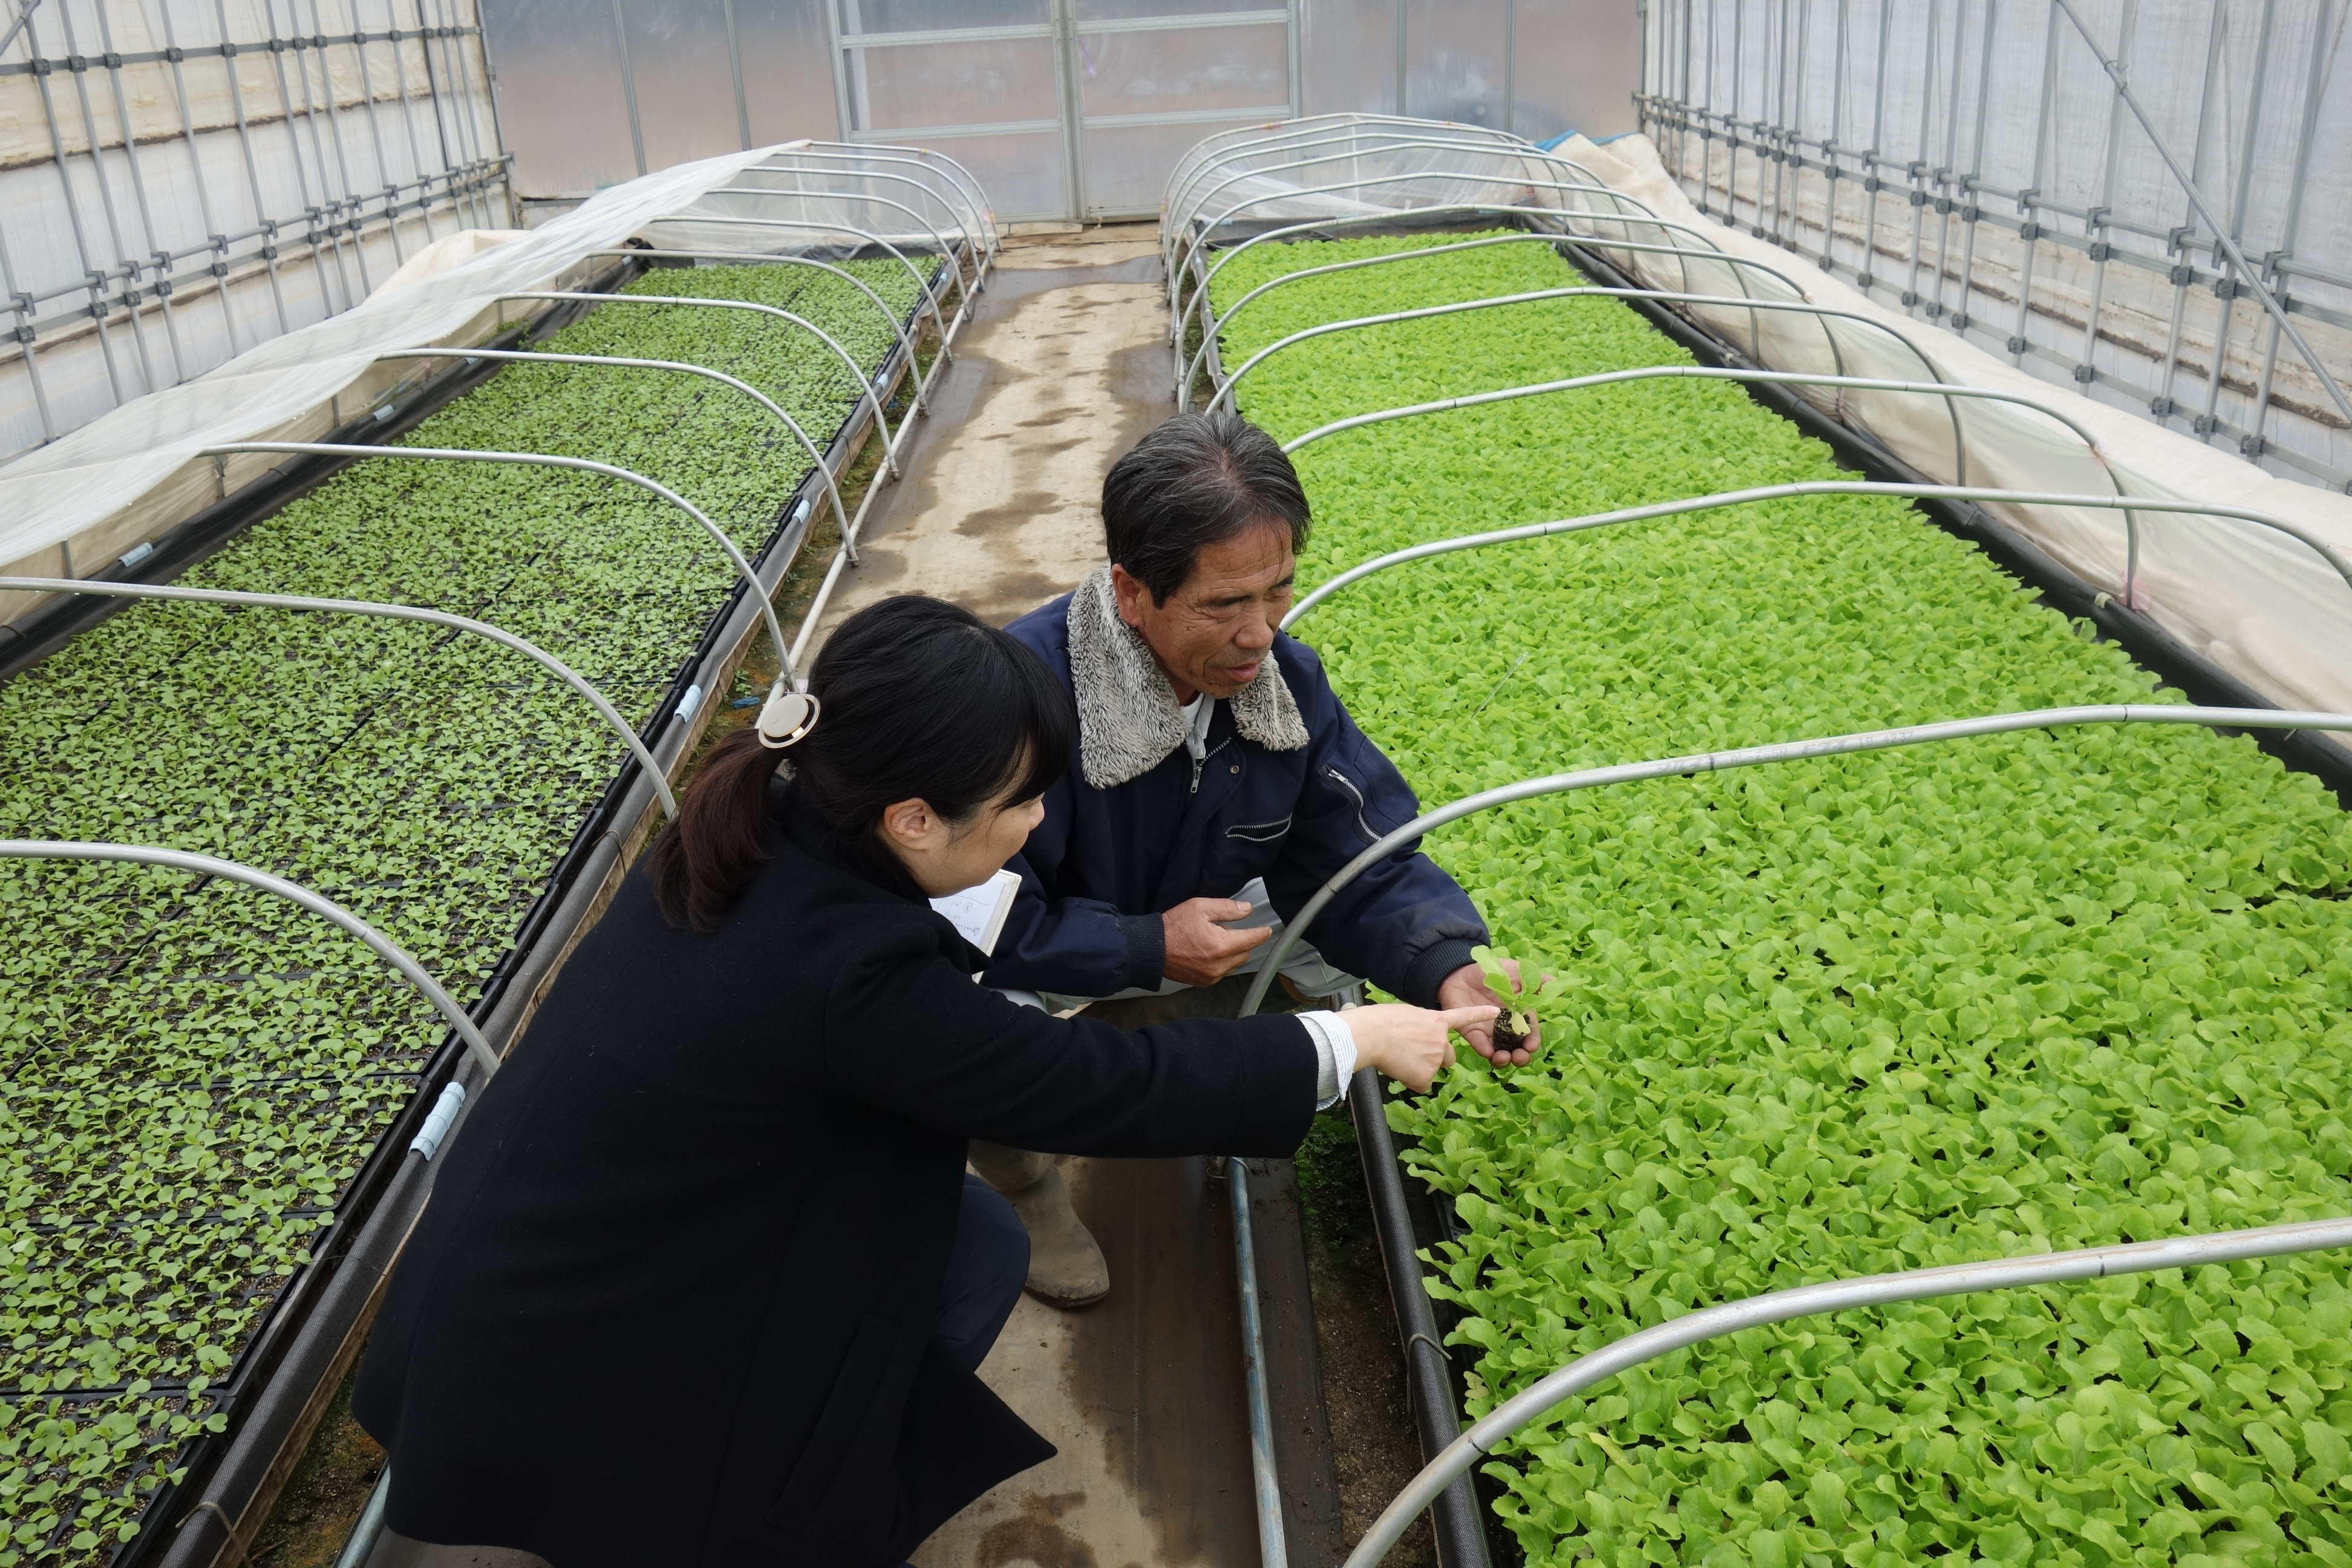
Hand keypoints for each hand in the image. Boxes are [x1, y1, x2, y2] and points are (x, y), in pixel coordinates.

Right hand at [1161, 897, 1271, 986]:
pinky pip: (1221, 973)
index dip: (1261, 934)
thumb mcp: (1200, 907)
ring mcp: (1211, 977)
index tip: (1267, 930)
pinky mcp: (1203, 983)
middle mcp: (1219, 965)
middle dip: (1241, 942)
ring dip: (1231, 954)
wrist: (1151, 949)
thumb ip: (1227, 908)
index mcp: (1221, 945)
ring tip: (1215, 941)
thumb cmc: (1174, 925)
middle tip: (1226, 930)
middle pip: (1244, 954)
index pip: (1251, 940)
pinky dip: (1221, 963)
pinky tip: (1208, 953)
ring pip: (1233, 965)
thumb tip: (1248, 910)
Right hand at [1345, 1002, 1497, 1092]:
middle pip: (1448, 1057)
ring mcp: (1436, 1060)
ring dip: (1419, 1069)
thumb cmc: (1381, 1021)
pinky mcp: (1426, 1077)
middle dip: (1436, 1059)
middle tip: (1414, 1054)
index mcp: (1436, 1021)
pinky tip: (1398, 1069)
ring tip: (1399, 1059)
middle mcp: (1441, 1041)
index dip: (1480, 1014)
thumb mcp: (1406, 1015)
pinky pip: (1420, 1083)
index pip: (1463, 1017)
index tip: (1496, 1011)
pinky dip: (1410, 1080)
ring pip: (1431, 1071)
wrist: (1372, 1035)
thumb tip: (1416, 1037)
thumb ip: (1420, 1026)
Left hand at [1440, 961, 1538, 1065]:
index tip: (1532, 1046)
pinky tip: (1489, 1052)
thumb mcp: (1517, 973)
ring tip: (1504, 1058)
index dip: (1532, 1042)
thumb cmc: (1493, 971)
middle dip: (1521, 1057)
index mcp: (1519, 1015)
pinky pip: (1478, 1044)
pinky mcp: (1471, 1030)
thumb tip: (1562, 988)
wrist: (1463, 969)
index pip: (1529, 1033)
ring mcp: (1488, 1030)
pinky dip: (1484, 1050)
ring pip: (1498, 1052)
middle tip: (1520, 1057)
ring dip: (1503, 1060)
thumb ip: (1538, 981)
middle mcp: (1505, 1027)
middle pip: (1516, 1048)